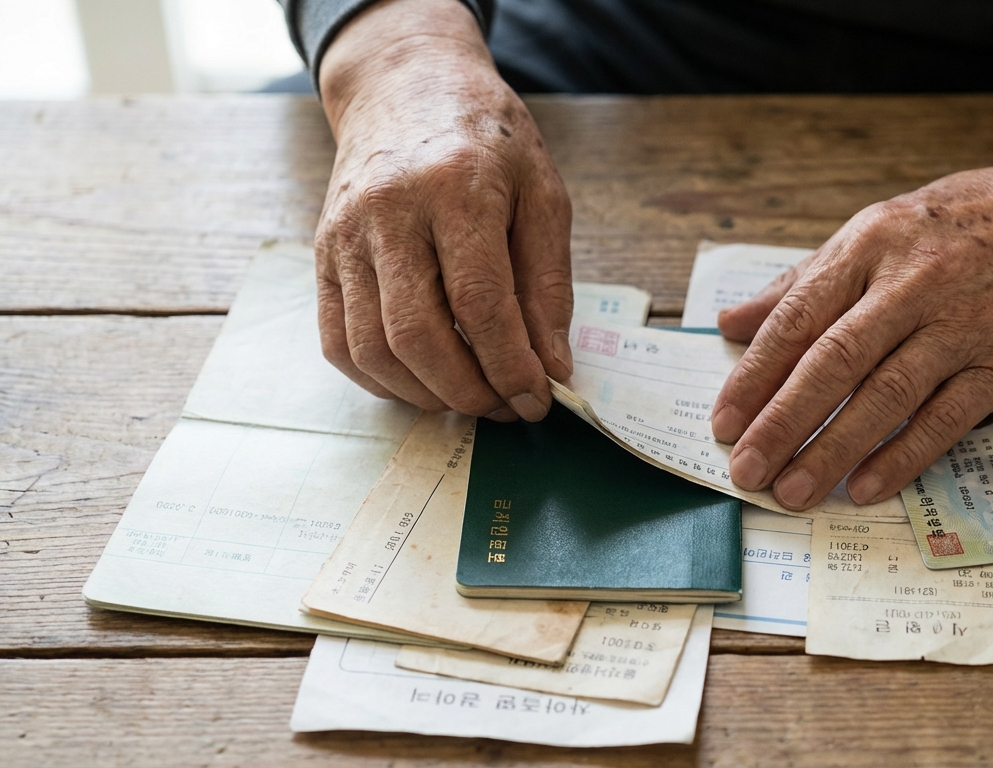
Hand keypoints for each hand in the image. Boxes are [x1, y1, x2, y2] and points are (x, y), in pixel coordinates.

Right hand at [314, 0, 572, 420]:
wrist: (405, 84)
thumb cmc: (486, 138)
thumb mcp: (542, 193)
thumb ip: (549, 283)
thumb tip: (551, 368)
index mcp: (455, 189)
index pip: (480, 303)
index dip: (510, 366)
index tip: (538, 402)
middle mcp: (389, 212)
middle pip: (418, 335)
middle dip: (469, 390)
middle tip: (507, 408)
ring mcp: (344, 235)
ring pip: (372, 348)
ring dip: (426, 395)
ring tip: (472, 398)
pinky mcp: (321, 254)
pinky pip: (338, 342)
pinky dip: (381, 381)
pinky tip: (422, 385)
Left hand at [710, 122, 992, 510]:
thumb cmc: (961, 224)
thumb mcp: (877, 232)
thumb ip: (803, 281)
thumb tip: (730, 322)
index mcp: (871, 244)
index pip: (800, 316)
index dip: (756, 373)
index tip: (723, 420)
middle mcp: (914, 283)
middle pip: (836, 361)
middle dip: (784, 421)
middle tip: (745, 470)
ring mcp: (962, 325)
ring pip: (887, 395)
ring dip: (835, 448)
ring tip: (792, 490)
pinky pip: (945, 418)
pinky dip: (903, 455)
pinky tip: (865, 486)